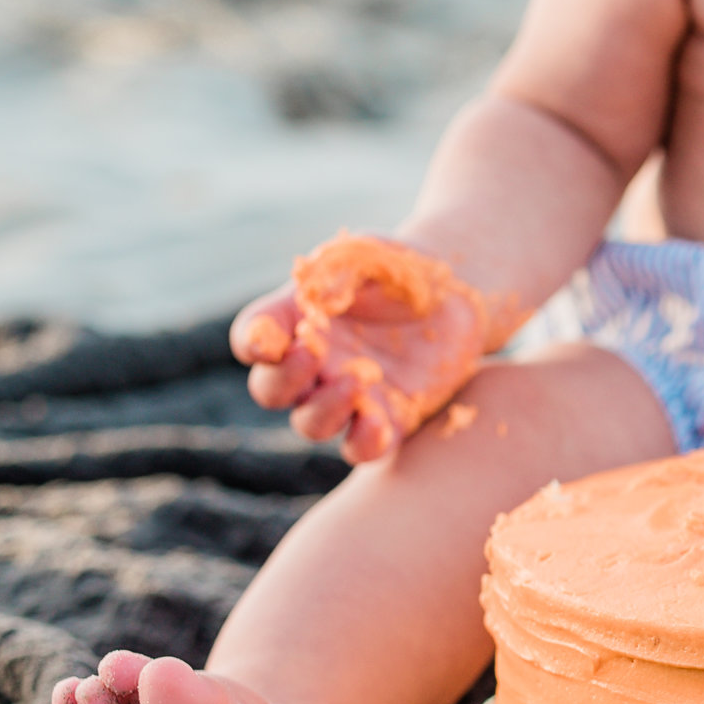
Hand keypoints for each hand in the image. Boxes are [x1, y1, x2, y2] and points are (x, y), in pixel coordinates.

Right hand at [230, 236, 495, 463]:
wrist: (452, 293)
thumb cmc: (397, 269)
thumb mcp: (364, 257)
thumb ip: (333, 275)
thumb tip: (310, 304)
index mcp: (294, 322)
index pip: (253, 340)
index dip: (252, 343)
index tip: (268, 341)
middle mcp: (312, 366)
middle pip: (271, 390)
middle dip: (283, 378)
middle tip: (312, 353)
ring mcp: (346, 396)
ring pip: (311, 423)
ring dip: (325, 409)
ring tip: (357, 380)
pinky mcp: (388, 418)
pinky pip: (362, 447)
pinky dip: (364, 441)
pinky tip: (377, 423)